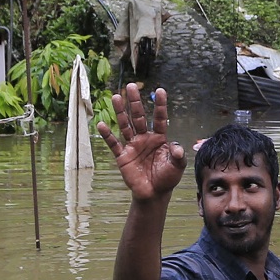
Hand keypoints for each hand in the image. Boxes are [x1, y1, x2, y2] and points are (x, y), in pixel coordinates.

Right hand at [98, 83, 185, 200]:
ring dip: (120, 112)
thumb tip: (176, 147)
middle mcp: (145, 138)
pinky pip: (114, 143)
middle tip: (131, 86)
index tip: (160, 90)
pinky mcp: (123, 156)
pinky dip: (107, 135)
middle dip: (135, 102)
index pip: (159, 118)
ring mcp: (133, 146)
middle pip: (139, 116)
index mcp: (159, 138)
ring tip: (116, 97)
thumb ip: (178, 155)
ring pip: (125, 125)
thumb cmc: (167, 178)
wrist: (154, 194)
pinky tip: (101, 124)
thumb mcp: (177, 166)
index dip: (160, 105)